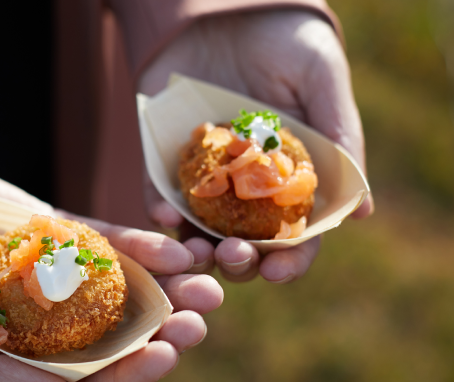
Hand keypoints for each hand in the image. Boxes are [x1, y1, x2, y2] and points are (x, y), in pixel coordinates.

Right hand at [0, 149, 222, 380]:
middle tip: (199, 321)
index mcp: (11, 355)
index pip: (79, 373)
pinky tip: (174, 248)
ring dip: (164, 287)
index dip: (123, 370)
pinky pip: (100, 238)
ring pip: (116, 284)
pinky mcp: (46, 226)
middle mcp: (37, 315)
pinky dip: (136, 244)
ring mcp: (46, 268)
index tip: (163, 358)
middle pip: (110, 329)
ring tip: (208, 285)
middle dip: (157, 327)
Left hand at [139, 10, 373, 282]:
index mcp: (290, 176)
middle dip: (240, 261)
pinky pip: (159, 191)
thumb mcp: (320, 78)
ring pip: (199, 229)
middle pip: (245, 241)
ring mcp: (205, 174)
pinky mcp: (167, 156)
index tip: (279, 272)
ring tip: (196, 252)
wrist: (225, 6)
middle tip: (235, 258)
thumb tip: (362, 211)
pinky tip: (165, 213)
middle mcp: (246, 184)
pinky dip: (160, 207)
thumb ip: (340, 137)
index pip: (294, 233)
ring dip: (197, 249)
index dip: (290, 259)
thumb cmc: (284, 38)